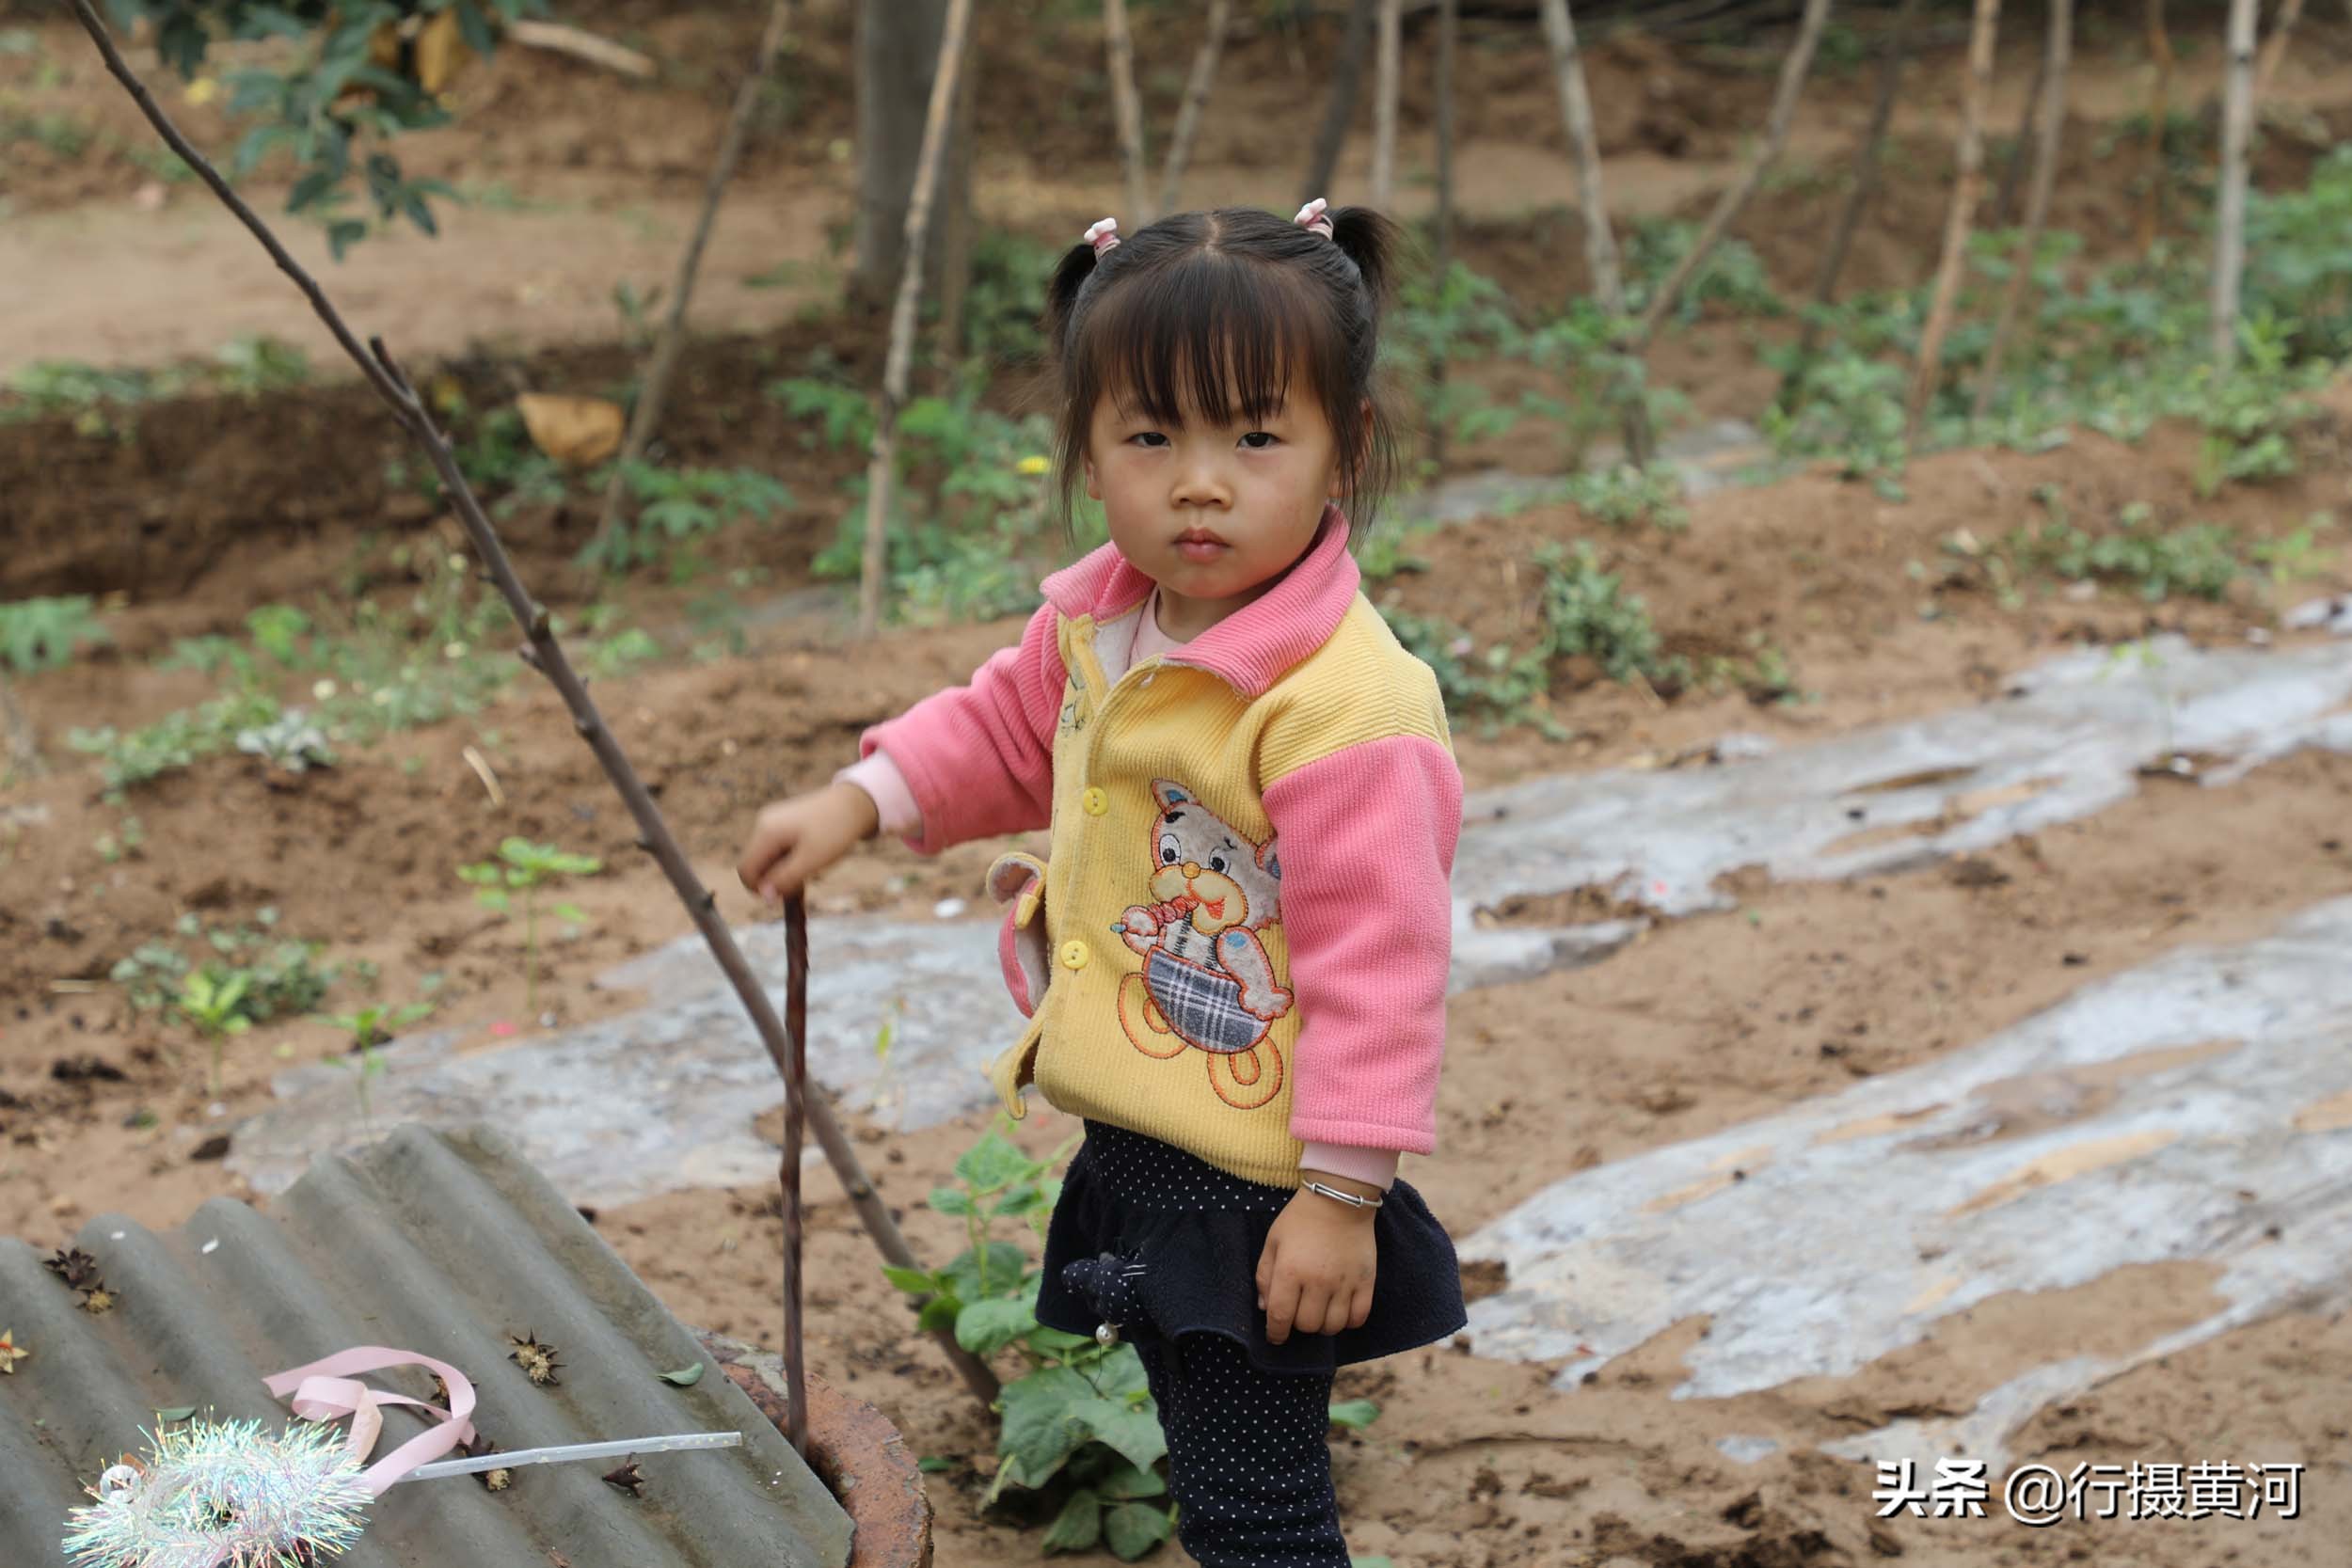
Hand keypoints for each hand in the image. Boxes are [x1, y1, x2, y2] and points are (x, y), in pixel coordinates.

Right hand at [736, 782, 879, 905]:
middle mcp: (763, 824)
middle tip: (803, 882)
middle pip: (756, 865)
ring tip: (810, 869)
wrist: (856, 802)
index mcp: (766, 833)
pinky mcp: (783, 822)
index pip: (746, 871)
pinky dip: (790, 860)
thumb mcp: (811, 861)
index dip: (760, 889)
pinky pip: (778, 849)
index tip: (785, 895)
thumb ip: (785, 879)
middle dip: (774, 880)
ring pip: (768, 858)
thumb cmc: (835, 832)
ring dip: (784, 871)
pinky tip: (810, 859)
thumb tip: (764, 896)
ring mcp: (772, 821)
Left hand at [1254, 1172, 1379, 1345]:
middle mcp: (1317, 1281)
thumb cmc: (1300, 1219)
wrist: (1339, 1198)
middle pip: (1306, 1325)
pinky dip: (1347, 1321)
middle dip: (1298, 1324)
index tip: (1276, 1336)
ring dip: (1322, 1325)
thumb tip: (1265, 1307)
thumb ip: (1264, 1276)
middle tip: (1298, 1311)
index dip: (1275, 1333)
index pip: (1280, 1317)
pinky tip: (1340, 1310)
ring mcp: (1344, 1283)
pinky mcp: (1366, 1282)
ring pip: (1332, 1326)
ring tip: (1319, 1311)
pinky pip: (1358, 1317)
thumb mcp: (1273, 1242)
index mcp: (1290, 1271)